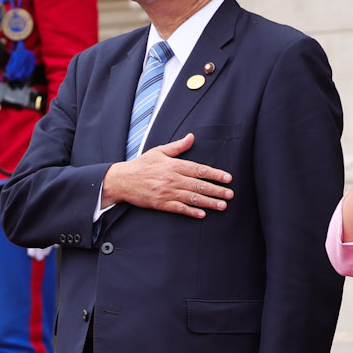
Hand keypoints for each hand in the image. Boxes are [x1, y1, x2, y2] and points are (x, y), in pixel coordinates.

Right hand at [101, 133, 230, 218]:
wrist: (122, 180)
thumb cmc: (141, 165)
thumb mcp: (159, 151)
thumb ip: (178, 146)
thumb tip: (192, 137)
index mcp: (174, 165)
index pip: (199, 169)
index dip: (215, 174)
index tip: (228, 178)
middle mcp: (173, 179)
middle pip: (199, 185)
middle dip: (217, 191)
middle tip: (230, 195)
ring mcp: (167, 192)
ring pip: (192, 198)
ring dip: (209, 203)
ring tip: (222, 206)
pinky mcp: (161, 203)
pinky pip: (179, 208)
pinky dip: (191, 212)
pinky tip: (202, 215)